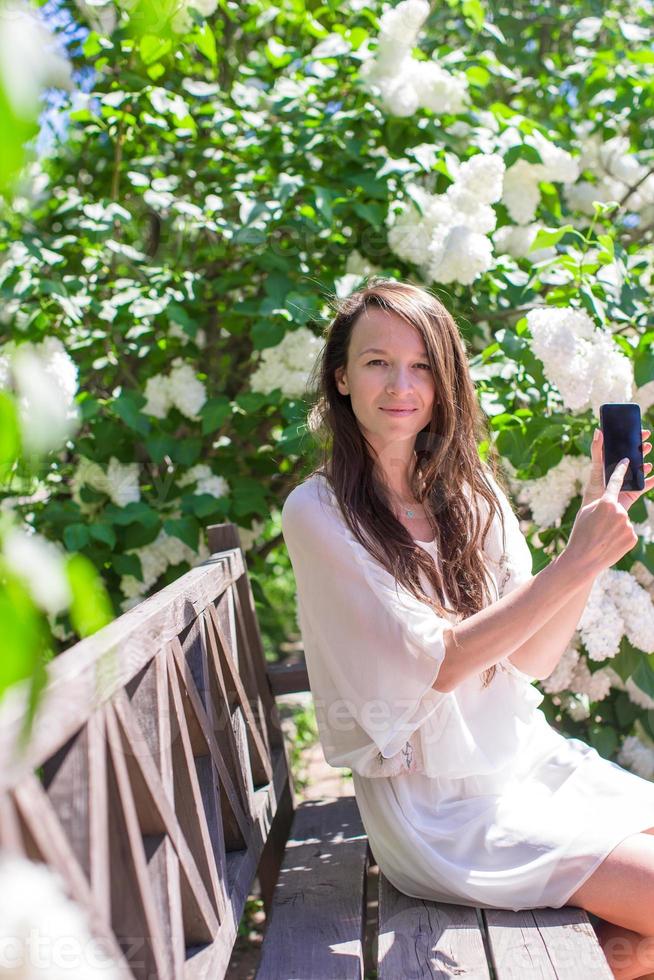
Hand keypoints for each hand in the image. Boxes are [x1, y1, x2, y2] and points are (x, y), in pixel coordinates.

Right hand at [568, 457, 639, 573]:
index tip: (627, 461)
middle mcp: (620, 511)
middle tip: (598, 528)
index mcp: (606, 502)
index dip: (621, 470)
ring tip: (602, 538)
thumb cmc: (580, 533)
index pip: (616, 481)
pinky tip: (609, 544)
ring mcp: (628, 525)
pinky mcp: (632, 537)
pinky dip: (619, 538)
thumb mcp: (586, 512)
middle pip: (618, 508)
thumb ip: (601, 503)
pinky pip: (627, 533)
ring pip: (623, 521)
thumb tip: (613, 502)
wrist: (582, 560)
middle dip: (609, 516)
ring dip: (614, 528)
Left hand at [581, 426, 653, 511]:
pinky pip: (645, 486)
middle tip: (647, 443)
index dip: (632, 438)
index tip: (640, 430)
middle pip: (634, 457)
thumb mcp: (596, 468)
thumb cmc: (593, 490)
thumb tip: (598, 430)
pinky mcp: (633, 493)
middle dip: (641, 449)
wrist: (597, 513)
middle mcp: (621, 471)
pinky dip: (651, 481)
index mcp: (611, 463)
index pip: (622, 447)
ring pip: (640, 470)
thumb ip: (597, 450)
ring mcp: (628, 481)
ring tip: (647, 463)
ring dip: (645, 465)